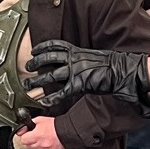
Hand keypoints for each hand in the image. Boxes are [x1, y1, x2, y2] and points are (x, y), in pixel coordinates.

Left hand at [12, 115, 67, 148]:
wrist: (68, 133)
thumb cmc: (57, 126)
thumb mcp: (41, 120)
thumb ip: (31, 123)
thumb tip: (23, 127)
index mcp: (36, 136)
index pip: (23, 139)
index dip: (25, 135)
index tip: (27, 134)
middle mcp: (40, 145)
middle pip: (28, 146)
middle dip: (30, 141)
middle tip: (36, 136)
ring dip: (35, 147)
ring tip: (42, 141)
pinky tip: (46, 146)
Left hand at [23, 40, 149, 114]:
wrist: (121, 71)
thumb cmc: (110, 64)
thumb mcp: (92, 56)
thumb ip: (81, 58)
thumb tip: (74, 60)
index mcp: (77, 51)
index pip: (55, 46)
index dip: (42, 47)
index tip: (34, 50)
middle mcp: (74, 59)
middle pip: (48, 59)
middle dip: (36, 63)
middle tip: (28, 68)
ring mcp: (75, 72)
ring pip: (51, 76)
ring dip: (38, 82)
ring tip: (29, 86)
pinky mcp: (79, 85)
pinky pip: (61, 92)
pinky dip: (51, 98)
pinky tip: (44, 102)